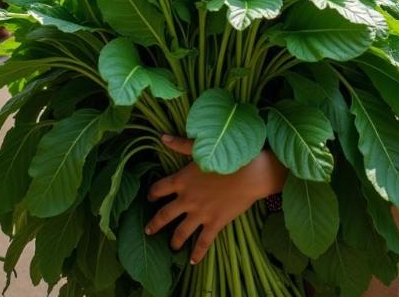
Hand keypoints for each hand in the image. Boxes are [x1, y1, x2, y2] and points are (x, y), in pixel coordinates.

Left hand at [146, 136, 285, 263]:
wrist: (250, 174)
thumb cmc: (226, 158)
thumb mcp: (199, 149)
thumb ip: (179, 144)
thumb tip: (161, 136)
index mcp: (181, 180)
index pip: (159, 189)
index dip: (152, 194)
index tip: (150, 199)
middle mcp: (186, 199)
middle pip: (164, 215)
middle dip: (155, 224)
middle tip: (148, 230)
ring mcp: (200, 213)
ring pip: (180, 232)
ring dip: (174, 241)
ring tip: (172, 247)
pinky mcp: (214, 223)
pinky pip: (203, 243)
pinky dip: (197, 253)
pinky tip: (192, 261)